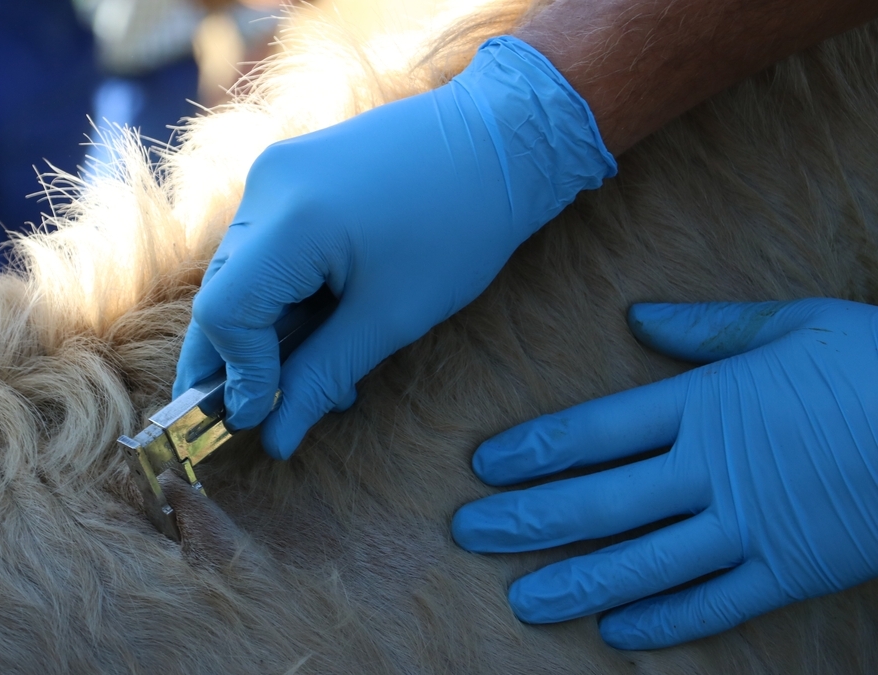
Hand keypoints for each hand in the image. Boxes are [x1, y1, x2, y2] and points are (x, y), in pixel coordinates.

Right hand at [174, 36, 615, 458]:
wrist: (503, 134)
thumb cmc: (460, 227)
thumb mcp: (392, 316)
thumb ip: (322, 376)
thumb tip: (274, 440)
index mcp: (291, 219)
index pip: (226, 313)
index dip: (236, 374)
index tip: (258, 418)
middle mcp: (267, 187)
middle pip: (222, 290)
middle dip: (238, 359)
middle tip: (257, 412)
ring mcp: (275, 173)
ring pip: (242, 271)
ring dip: (265, 332)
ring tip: (309, 380)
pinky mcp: (292, 171)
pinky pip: (266, 244)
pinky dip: (282, 293)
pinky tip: (317, 330)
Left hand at [452, 299, 877, 648]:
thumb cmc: (873, 365)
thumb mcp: (793, 326)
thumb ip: (708, 329)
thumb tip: (638, 318)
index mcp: (706, 405)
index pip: (593, 432)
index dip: (533, 451)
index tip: (484, 468)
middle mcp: (712, 471)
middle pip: (599, 501)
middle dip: (527, 518)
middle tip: (468, 533)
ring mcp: (748, 527)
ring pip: (642, 562)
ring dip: (575, 581)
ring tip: (521, 600)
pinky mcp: (789, 572)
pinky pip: (713, 605)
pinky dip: (664, 622)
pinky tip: (616, 633)